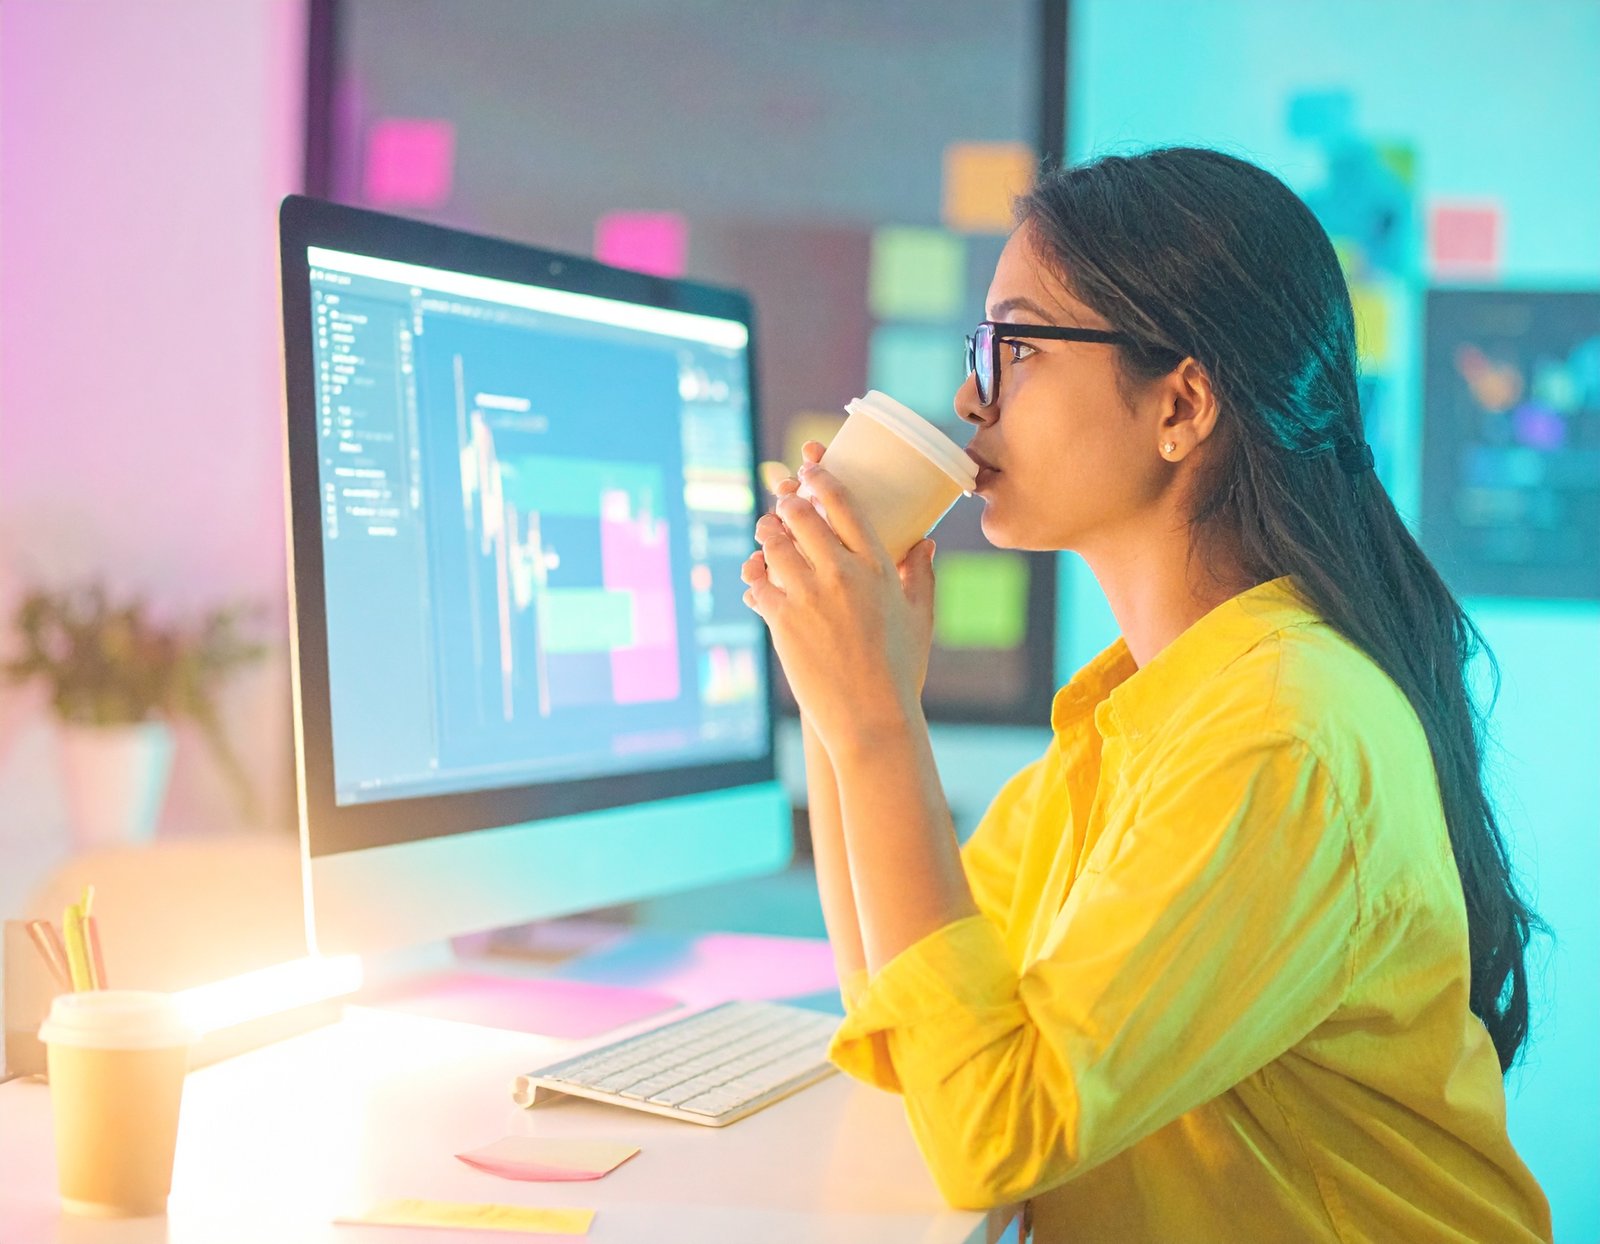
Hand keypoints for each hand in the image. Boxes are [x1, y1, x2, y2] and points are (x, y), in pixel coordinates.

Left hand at [740, 441, 936, 753]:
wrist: (870, 717)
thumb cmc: (900, 671)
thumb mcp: (919, 620)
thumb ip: (921, 578)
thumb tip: (926, 545)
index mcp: (878, 567)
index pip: (845, 505)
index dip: (821, 479)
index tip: (810, 469)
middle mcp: (842, 573)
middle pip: (802, 514)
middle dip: (787, 501)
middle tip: (783, 500)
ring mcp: (809, 595)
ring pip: (775, 542)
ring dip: (766, 530)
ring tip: (766, 529)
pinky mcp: (783, 619)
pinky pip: (758, 581)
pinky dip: (754, 574)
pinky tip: (756, 575)